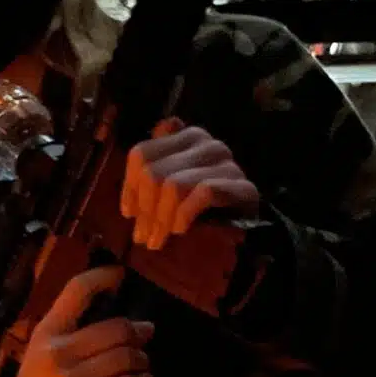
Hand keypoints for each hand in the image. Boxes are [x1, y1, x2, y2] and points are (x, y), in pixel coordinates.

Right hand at [0, 264, 154, 376]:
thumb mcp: (42, 348)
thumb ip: (72, 330)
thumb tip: (125, 322)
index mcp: (47, 331)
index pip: (77, 291)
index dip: (103, 277)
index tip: (120, 276)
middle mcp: (58, 351)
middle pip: (115, 328)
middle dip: (139, 331)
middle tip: (146, 334)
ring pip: (125, 358)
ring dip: (142, 360)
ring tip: (142, 363)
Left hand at [122, 118, 260, 250]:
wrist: (246, 223)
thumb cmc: (200, 206)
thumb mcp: (169, 190)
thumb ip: (149, 182)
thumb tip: (129, 206)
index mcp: (184, 137)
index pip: (142, 154)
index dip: (130, 186)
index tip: (129, 213)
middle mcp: (206, 143)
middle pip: (154, 172)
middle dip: (145, 209)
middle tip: (142, 235)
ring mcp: (226, 163)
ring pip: (174, 185)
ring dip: (161, 218)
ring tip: (157, 239)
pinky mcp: (242, 186)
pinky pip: (203, 194)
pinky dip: (185, 214)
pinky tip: (180, 229)